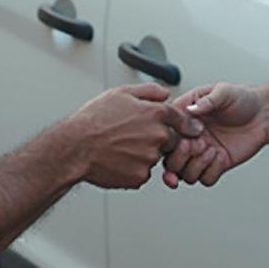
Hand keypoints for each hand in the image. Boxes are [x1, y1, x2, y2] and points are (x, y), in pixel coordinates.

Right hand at [71, 83, 201, 188]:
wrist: (75, 147)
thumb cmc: (93, 120)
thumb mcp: (120, 93)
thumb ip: (149, 91)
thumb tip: (165, 93)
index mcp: (155, 113)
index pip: (181, 118)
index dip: (186, 123)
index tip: (193, 128)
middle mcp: (157, 136)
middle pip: (171, 140)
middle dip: (159, 139)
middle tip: (134, 137)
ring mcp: (149, 158)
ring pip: (155, 157)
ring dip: (143, 154)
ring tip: (119, 147)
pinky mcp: (140, 176)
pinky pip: (143, 173)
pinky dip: (133, 168)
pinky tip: (116, 159)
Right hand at [161, 83, 267, 188]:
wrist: (263, 115)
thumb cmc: (241, 99)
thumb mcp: (223, 92)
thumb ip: (207, 100)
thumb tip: (191, 109)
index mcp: (185, 119)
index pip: (165, 134)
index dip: (169, 140)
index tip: (184, 138)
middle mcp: (190, 138)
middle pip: (169, 160)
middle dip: (179, 158)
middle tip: (197, 145)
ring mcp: (201, 154)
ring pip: (184, 174)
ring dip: (196, 166)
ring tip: (211, 150)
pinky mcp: (215, 165)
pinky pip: (205, 179)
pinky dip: (211, 171)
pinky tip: (221, 156)